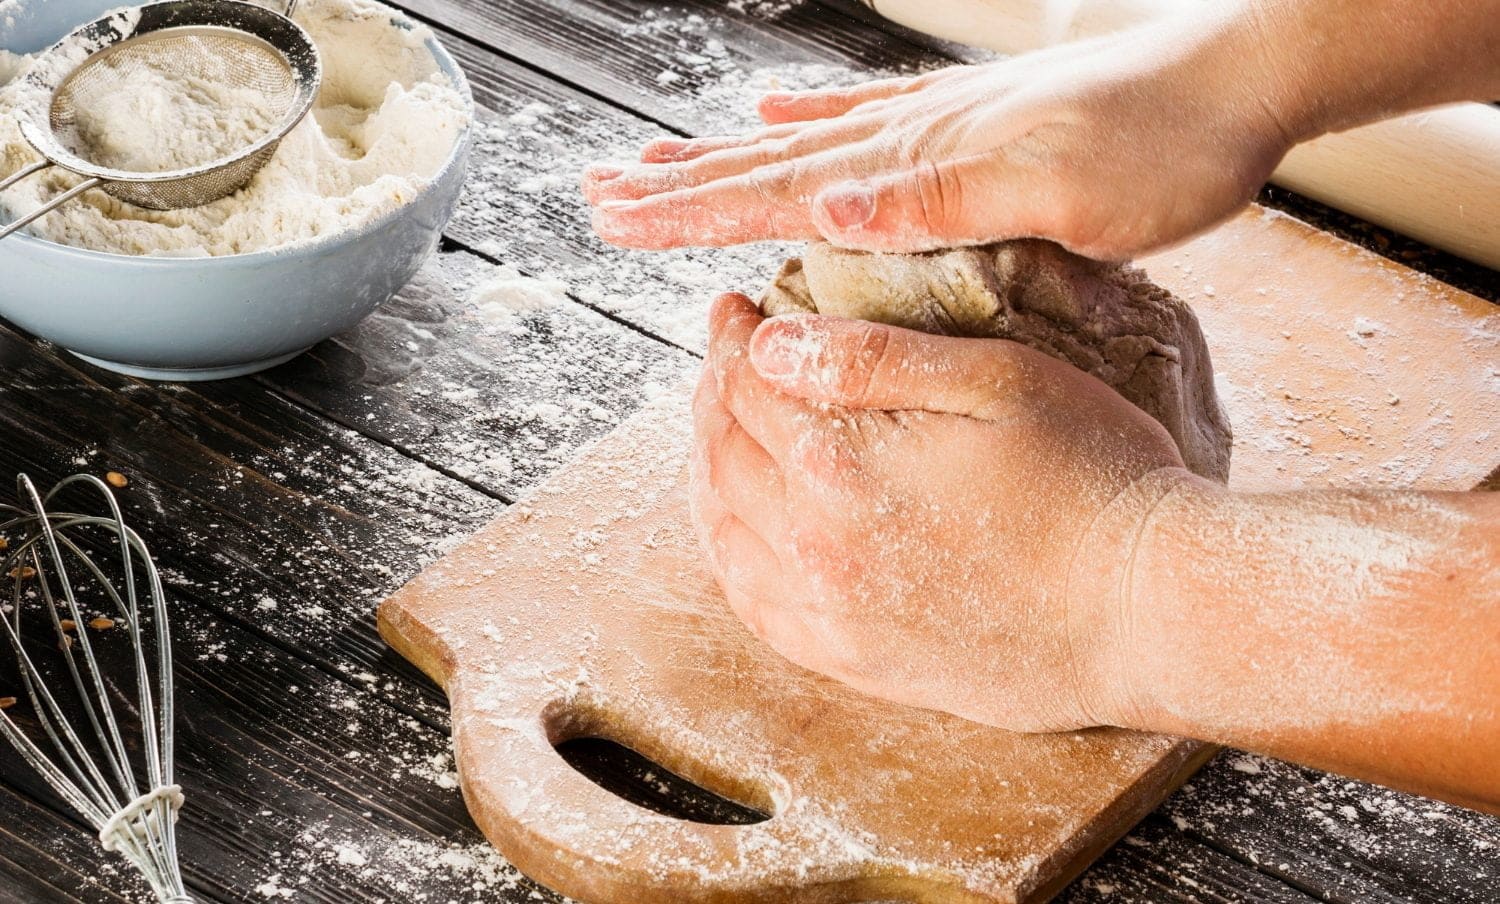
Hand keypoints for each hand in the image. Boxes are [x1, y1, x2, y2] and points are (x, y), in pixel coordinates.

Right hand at [586, 17, 1292, 258]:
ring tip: (656, 162)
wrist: (1234, 79)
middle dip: (678, 187)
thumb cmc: (1161, 148)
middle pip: (766, 165)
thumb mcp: (1059, 190)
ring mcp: (934, 123)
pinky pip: (862, 123)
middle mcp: (910, 137)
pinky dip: (809, 126)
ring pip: (800, 146)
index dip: (690, 211)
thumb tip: (825, 210)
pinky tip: (778, 118)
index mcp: (917, 163)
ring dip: (722, 160)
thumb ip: (938, 200)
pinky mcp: (966, 120)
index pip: (776, 192)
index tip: (613, 219)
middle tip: (598, 194)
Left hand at [690, 294, 1190, 730]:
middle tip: (725, 360)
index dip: (732, 337)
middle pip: (724, 453)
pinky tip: (740, 527)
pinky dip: (730, 553)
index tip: (737, 309)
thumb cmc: (1094, 478)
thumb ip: (873, 357)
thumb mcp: (997, 378)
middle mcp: (816, 542)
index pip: (746, 384)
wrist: (1149, 608)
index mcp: (843, 461)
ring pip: (725, 528)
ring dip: (710, 468)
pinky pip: (754, 604)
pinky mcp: (853, 659)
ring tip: (720, 430)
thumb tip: (770, 343)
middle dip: (715, 394)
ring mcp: (830, 610)